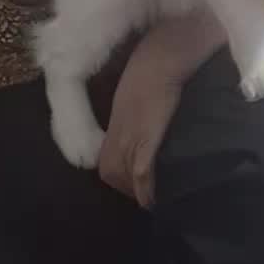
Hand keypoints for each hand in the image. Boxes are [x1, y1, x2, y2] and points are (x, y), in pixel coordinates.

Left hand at [99, 59, 184, 207]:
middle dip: (124, 189)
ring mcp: (131, 137)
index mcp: (115, 123)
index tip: (129, 183)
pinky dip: (144, 189)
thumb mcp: (132, 94)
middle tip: (141, 197)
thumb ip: (131, 112)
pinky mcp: (147, 138)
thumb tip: (139, 120)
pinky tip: (151, 199)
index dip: (116, 176)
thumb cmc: (147, 71)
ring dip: (134, 193)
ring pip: (124, 175)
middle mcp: (118, 134)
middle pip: (111, 173)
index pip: (106, 161)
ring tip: (149, 202)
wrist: (158, 61)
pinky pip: (141, 171)